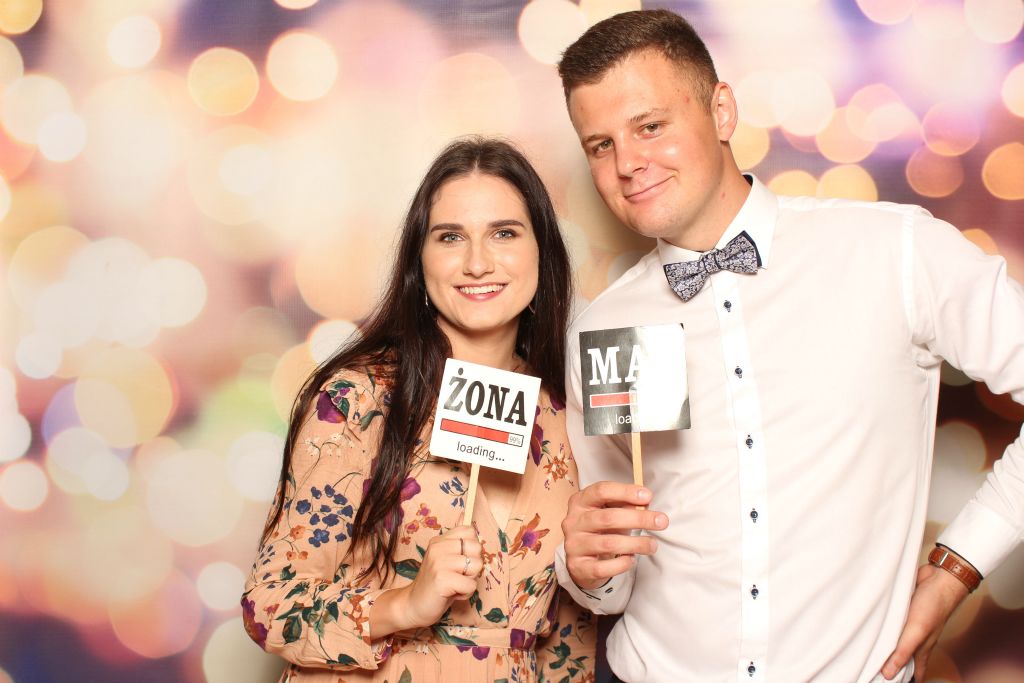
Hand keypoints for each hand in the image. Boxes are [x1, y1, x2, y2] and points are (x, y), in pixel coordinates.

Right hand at [371, 525, 481, 635]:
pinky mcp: (442, 579)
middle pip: (477, 547)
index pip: (470, 531)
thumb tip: (477, 534)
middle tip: (457, 575)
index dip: (472, 549)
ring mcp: (439, 562)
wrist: (413, 605)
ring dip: (470, 580)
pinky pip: (471, 585)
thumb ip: (460, 548)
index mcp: (439, 540)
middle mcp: (438, 547)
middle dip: (474, 565)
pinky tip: (452, 594)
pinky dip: (466, 593)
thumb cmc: (437, 584)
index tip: (460, 561)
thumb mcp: (447, 560)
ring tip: (455, 584)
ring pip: (477, 566)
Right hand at [562, 481, 667, 589]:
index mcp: (579, 502)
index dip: (625, 492)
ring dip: (636, 544)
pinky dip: (622, 563)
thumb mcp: (609, 512)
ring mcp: (573, 545)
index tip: (648, 496)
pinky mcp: (578, 566)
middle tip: (661, 521)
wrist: (581, 559)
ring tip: (652, 545)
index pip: (601, 491)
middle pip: (608, 517)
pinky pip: (603, 567)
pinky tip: (631, 559)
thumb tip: (645, 501)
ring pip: (609, 544)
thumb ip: (624, 505)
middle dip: (638, 519)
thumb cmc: (600, 530)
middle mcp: (573, 522)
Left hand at [880, 563, 968, 679]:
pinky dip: (881, 624)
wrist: (939, 577)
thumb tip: (889, 673)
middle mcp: (915, 636)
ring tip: (870, 650)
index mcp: (921, 647)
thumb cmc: (934, 605)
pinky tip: (871, 623)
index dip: (904, 679)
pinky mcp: (901, 609)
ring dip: (883, 642)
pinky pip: (890, 620)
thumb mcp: (917, 631)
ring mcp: (908, 622)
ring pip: (894, 637)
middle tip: (877, 671)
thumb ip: (903, 651)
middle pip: (902, 655)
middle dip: (891, 664)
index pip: (914, 671)